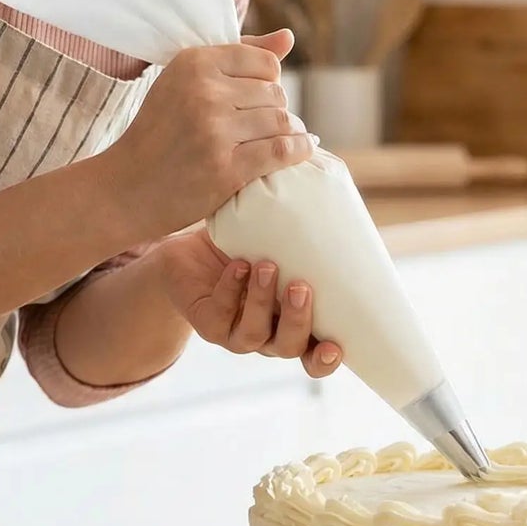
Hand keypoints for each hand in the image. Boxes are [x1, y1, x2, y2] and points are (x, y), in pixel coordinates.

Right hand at [97, 29, 312, 242]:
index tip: (258, 99)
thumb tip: (289, 37)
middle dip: (277, 110)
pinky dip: (300, 149)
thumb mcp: (186, 82)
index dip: (269, 82)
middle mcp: (204, 92)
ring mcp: (215, 130)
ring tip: (279, 139)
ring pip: (282, 121)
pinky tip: (302, 150)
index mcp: (193, 63)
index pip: (265, 62)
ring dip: (290, 132)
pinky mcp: (226, 167)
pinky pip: (282, 149)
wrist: (129, 186)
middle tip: (263, 127)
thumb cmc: (162, 132)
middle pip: (275, 93)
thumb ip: (238, 56)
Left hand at [151, 227, 343, 378]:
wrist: (191, 254)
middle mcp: (269, 335)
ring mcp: (237, 333)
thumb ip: (304, 226)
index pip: (316, 354)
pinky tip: (238, 265)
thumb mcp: (278, 240)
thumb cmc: (246, 246)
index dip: (326, 359)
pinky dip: (232, 288)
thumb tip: (319, 167)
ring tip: (265, 266)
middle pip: (290, 347)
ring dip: (262, 301)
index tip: (335, 346)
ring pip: (255, 334)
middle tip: (300, 287)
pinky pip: (221, 314)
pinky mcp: (208, 323)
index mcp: (295, 323)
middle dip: (298, 321)